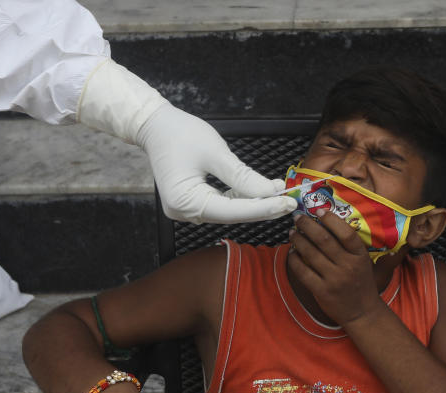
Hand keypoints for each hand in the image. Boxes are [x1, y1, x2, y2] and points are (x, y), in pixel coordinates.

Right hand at [137, 104, 296, 222]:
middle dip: (261, 207)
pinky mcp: (191, 203)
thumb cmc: (180, 134)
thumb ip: (243, 177)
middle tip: (290, 200)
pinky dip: (240, 199)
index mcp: (185, 202)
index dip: (263, 208)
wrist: (155, 126)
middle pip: (232, 214)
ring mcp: (186, 210)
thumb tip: (271, 192)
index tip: (288, 203)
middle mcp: (184, 212)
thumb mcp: (216, 153)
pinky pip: (221, 205)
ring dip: (253, 203)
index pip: (233, 211)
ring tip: (279, 194)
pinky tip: (259, 193)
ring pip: (228, 211)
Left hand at [287, 211, 383, 325]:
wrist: (362, 312)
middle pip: (323, 239)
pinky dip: (294, 260)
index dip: (330, 219)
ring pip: (310, 254)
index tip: (318, 211)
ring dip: (298, 240)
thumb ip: (348, 246)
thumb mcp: (362, 262)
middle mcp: (348, 266)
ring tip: (292, 233)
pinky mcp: (322, 291)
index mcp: (360, 256)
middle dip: (307, 225)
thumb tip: (323, 224)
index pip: (346, 233)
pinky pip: (303, 271)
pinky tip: (292, 253)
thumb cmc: (360, 283)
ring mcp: (334, 279)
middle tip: (297, 218)